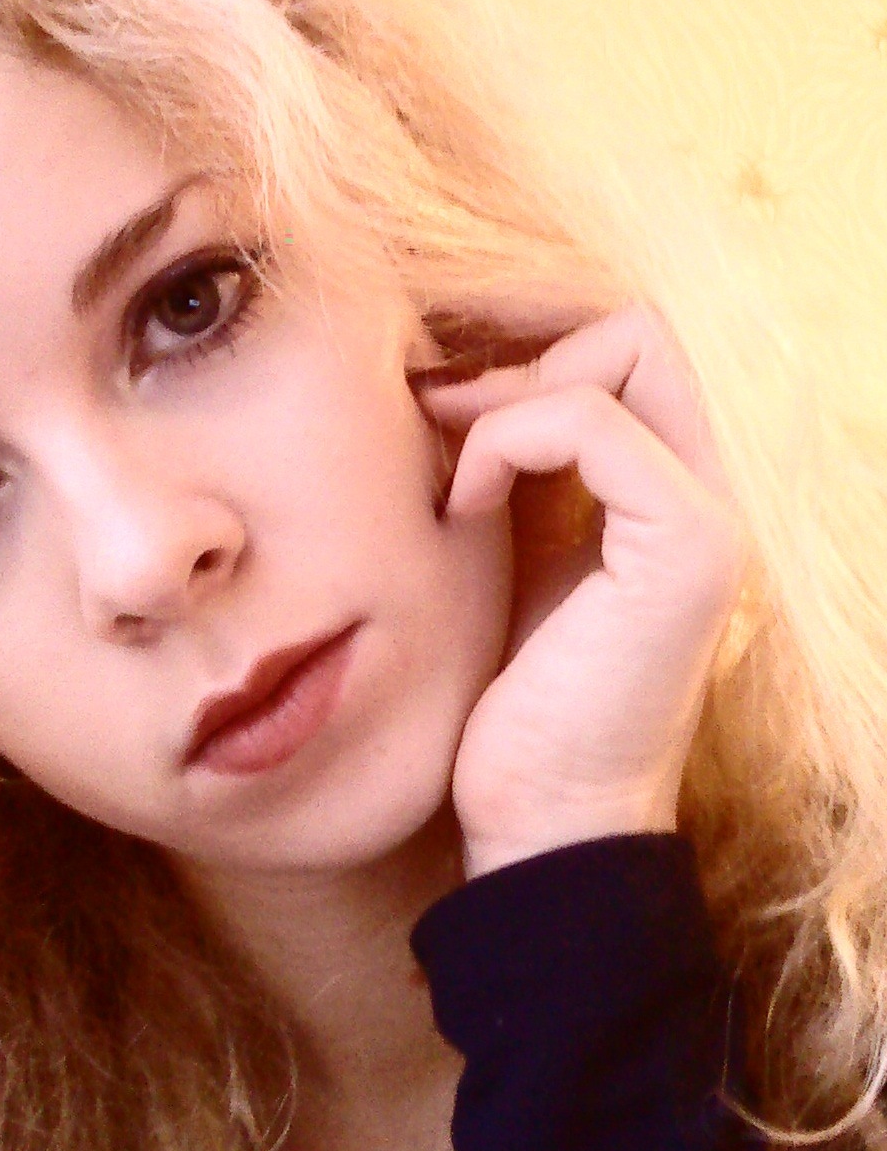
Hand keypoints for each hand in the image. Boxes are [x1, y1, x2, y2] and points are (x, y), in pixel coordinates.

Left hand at [418, 304, 746, 879]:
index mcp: (665, 494)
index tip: (441, 392)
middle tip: (442, 410)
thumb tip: (447, 385)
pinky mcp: (687, 548)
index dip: (527, 344)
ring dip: (511, 389)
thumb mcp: (503, 563)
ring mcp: (708, 516)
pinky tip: (463, 506)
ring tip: (452, 466)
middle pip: (638, 327)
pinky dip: (508, 440)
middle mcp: (705, 492)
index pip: (626, 347)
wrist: (541, 823)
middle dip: (523, 346)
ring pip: (630, 346)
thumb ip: (511, 476)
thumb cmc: (508, 708)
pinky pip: (593, 423)